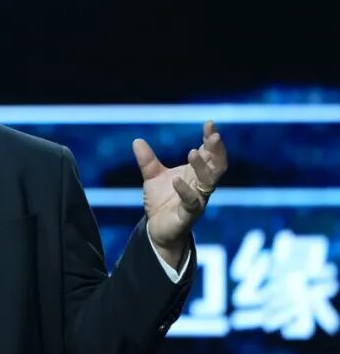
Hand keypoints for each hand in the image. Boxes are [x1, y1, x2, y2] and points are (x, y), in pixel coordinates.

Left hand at [133, 120, 228, 257]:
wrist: (157, 229)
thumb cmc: (162, 201)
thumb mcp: (152, 177)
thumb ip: (148, 161)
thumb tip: (137, 140)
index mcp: (196, 174)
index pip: (210, 154)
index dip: (211, 140)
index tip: (209, 123)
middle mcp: (202, 186)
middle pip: (217, 166)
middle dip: (217, 150)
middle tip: (213, 135)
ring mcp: (198, 200)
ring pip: (209, 182)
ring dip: (203, 167)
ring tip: (192, 152)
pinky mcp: (188, 215)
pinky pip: (192, 203)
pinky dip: (185, 191)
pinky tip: (176, 180)